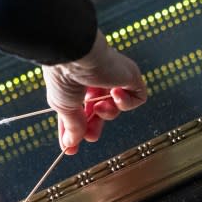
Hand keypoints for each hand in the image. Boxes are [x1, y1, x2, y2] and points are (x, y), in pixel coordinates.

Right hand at [43, 30, 146, 154]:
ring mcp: (113, 77)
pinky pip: (137, 98)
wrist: (76, 54)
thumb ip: (72, 126)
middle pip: (99, 111)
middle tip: (90, 136)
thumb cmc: (64, 74)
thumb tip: (71, 144)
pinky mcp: (130, 75)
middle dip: (94, 125)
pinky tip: (114, 93)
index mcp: (75, 83)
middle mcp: (94, 79)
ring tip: (99, 106)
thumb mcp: (64, 106)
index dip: (75, 129)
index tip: (70, 147)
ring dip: (108, 113)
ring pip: (117, 107)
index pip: (79, 111)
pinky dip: (126, 103)